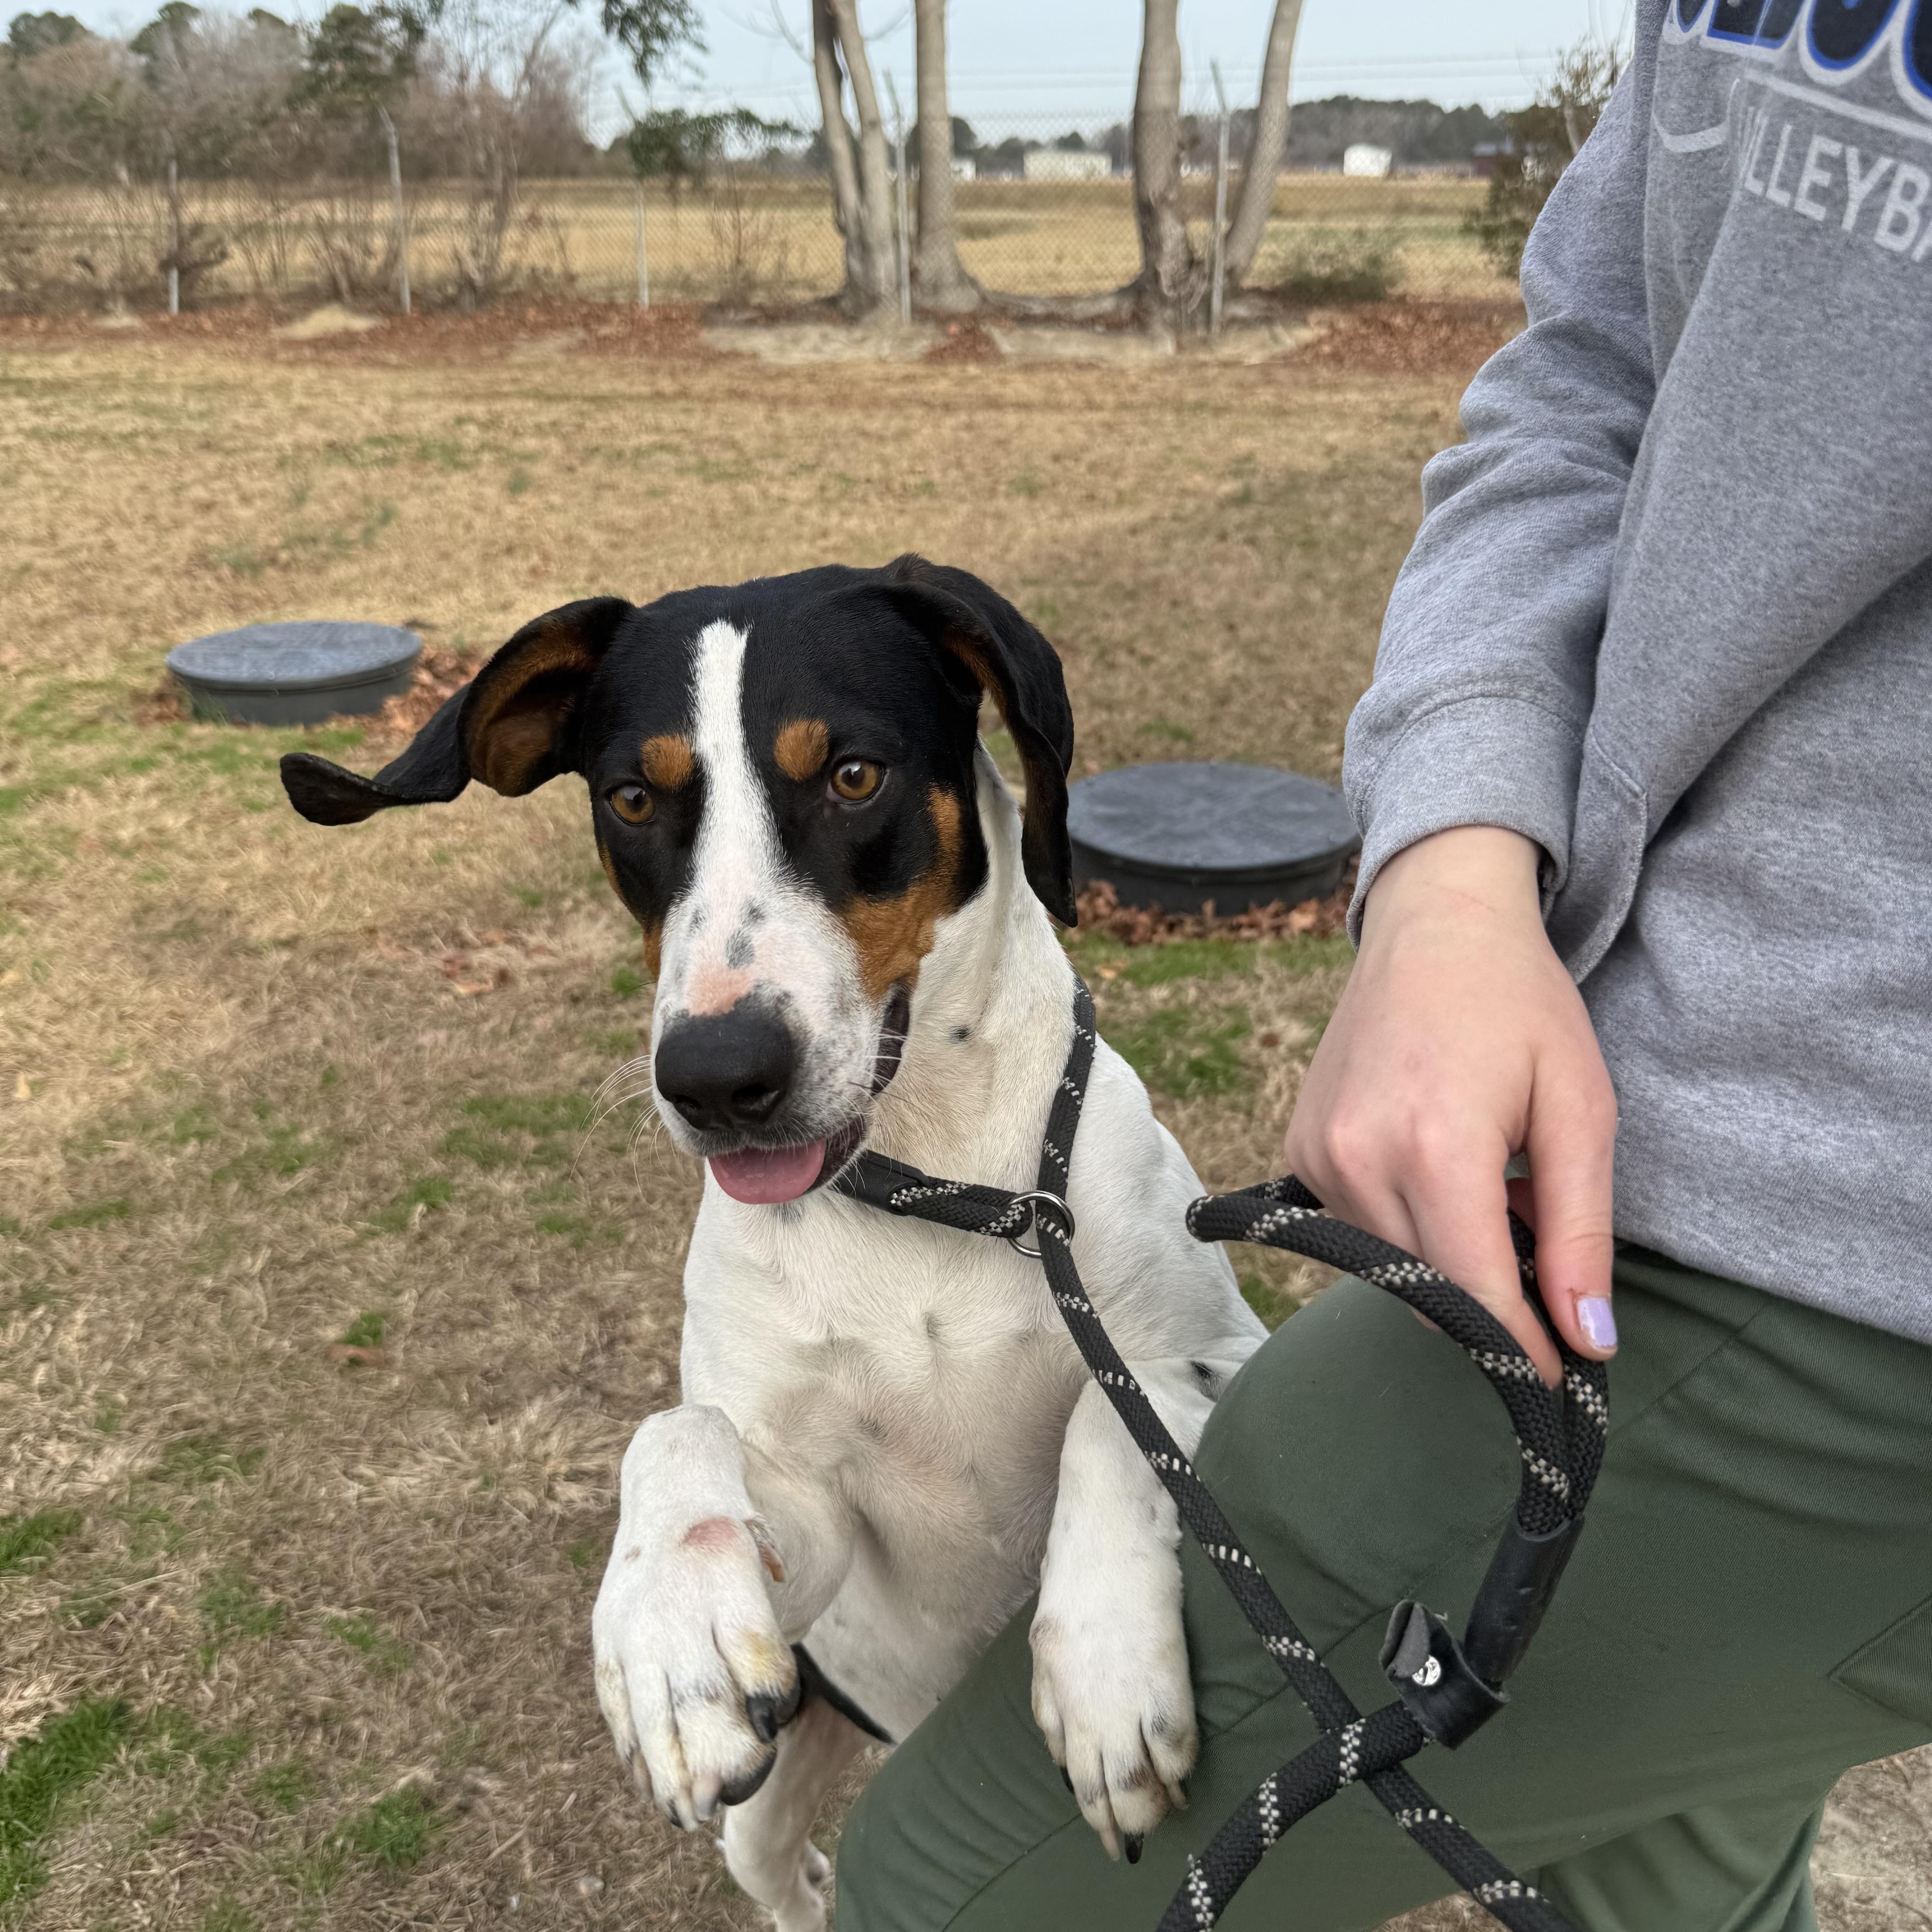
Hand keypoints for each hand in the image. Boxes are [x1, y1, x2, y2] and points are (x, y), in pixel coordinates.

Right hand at [1284, 827, 1617, 1383]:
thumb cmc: (1519, 1005)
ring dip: (1446, 1267)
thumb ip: (1579, 1231)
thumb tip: (1589, 1339)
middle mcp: (1357, 1159)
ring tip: (1493, 1204)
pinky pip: (1354, 1229)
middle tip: (1543, 1272)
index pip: (1477, 1296)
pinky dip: (1404, 1230)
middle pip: (1428, 1295)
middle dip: (1490, 1310)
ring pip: (1388, 1269)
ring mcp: (1317, 1155)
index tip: (1565, 1376)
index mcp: (1435, 1148)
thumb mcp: (1579, 1109)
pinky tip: (1439, 1176)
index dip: (1525, 1348)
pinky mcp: (1299, 1148)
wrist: (1434, 923)